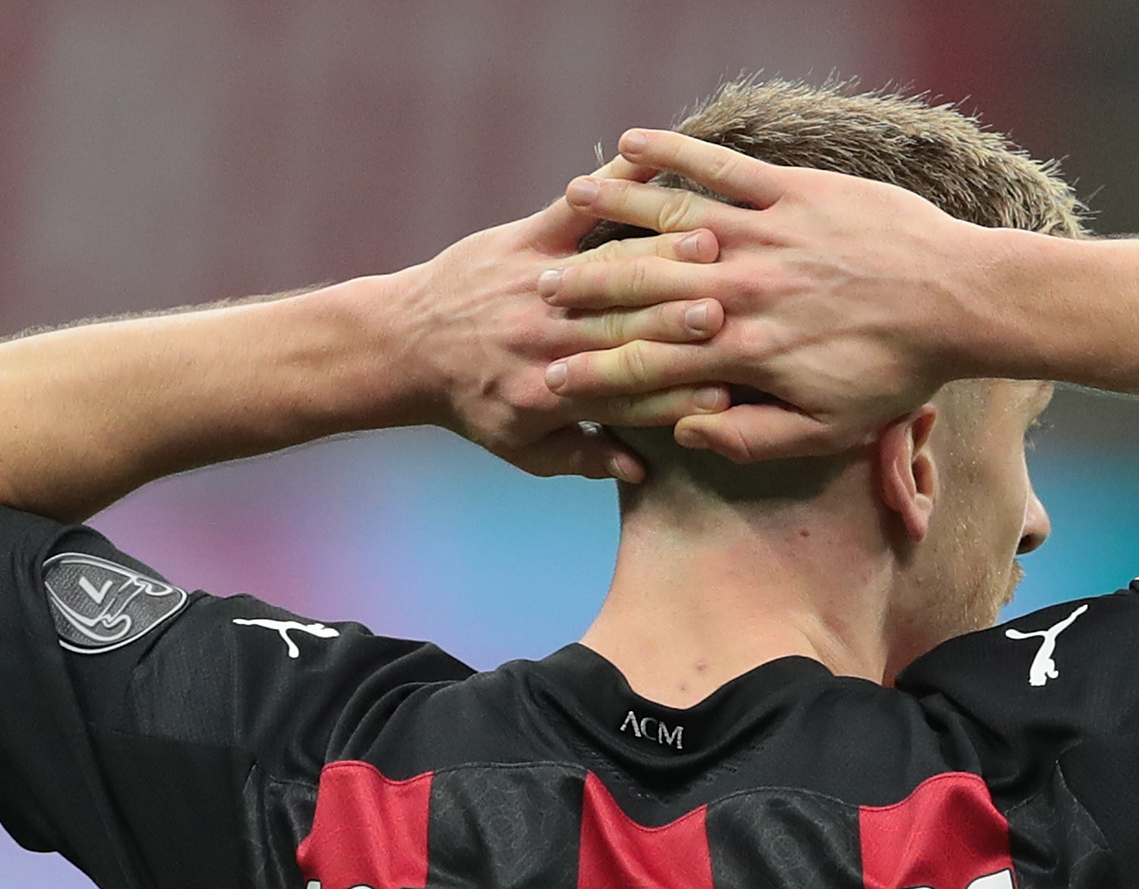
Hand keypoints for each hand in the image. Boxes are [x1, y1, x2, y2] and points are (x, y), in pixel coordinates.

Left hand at [393, 157, 739, 481]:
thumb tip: (640, 471)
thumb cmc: (473, 403)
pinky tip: (655, 167)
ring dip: (662, 254)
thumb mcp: (523, 447)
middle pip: (628, 330)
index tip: (727, 392)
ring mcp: (537, 284)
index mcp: (554, 394)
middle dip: (679, 322)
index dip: (678, 395)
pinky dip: (613, 187)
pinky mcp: (523, 240)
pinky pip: (574, 209)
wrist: (404, 346)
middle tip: (733, 310)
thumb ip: (583, 458)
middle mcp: (548, 338)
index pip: (629, 397)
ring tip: (712, 243)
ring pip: (610, 270)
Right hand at [534, 129, 998, 464]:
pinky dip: (674, 153)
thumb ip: (751, 437)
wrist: (959, 299)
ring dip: (615, 211)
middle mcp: (746, 289)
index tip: (549, 377)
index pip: (652, 365)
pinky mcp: (792, 191)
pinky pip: (722, 167)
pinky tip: (632, 143)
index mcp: (747, 353)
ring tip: (567, 204)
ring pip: (674, 220)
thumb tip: (685, 432)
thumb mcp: (827, 429)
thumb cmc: (895, 372)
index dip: (597, 372)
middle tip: (536, 292)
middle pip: (646, 288)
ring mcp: (767, 234)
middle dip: (587, 290)